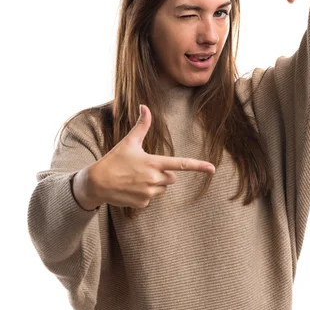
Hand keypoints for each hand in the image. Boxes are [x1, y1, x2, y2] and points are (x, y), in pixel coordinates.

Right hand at [88, 106, 215, 208]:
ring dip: (154, 184)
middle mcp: (154, 179)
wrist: (97, 183)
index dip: (198, 166)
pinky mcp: (143, 203)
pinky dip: (144, 194)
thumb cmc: (114, 160)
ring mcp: (149, 193)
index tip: (212, 169)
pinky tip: (131, 189)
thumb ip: (142, 125)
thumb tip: (145, 106)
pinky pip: (151, 198)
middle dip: (163, 174)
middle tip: (144, 169)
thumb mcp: (128, 142)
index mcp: (153, 162)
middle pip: (171, 178)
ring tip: (135, 179)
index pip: (181, 164)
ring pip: (162, 189)